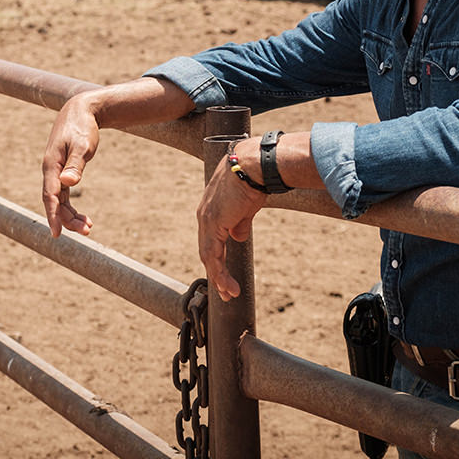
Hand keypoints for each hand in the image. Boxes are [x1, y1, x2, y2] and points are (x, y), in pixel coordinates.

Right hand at [41, 95, 98, 236]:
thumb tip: (68, 183)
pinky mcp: (62, 171)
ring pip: (59, 201)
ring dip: (70, 216)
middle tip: (86, 231)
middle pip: (54, 201)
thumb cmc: (82, 127)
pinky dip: (71, 207)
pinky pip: (63, 195)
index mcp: (52, 165)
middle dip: (67, 219)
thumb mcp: (83, 145)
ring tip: (88, 227)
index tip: (57, 233)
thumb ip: (76, 164)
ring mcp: (55, 172)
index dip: (53, 215)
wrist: (81, 110)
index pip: (50, 195)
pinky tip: (83, 217)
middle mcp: (51, 171)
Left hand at [197, 151, 265, 301]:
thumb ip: (240, 223)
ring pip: (209, 255)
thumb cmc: (253, 179)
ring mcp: (206, 219)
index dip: (217, 256)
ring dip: (219, 277)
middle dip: (216, 271)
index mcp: (211, 209)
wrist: (253, 165)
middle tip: (224, 290)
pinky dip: (220, 272)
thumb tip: (238, 237)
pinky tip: (227, 285)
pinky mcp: (213, 224)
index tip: (224, 272)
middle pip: (207, 249)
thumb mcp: (246, 206)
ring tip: (229, 294)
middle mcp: (204, 215)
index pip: (211, 238)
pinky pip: (213, 255)